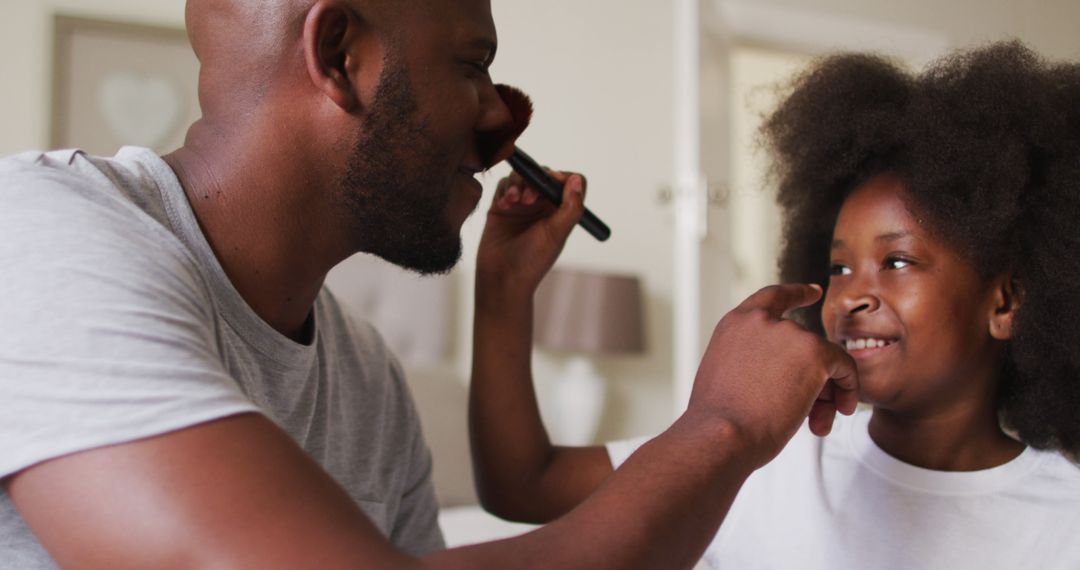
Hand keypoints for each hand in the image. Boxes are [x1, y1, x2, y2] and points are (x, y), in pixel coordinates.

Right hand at [476, 169, 586, 292]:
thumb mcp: (556, 234)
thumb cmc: (532, 261)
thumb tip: (576, 179)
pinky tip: (504, 204)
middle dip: (535, 181)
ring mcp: (521, 205)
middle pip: (543, 175)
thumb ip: (571, 207)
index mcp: (560, 211)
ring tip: (513, 201)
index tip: (552, 183)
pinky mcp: (501, 205)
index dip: (562, 177)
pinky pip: (504, 185)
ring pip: (522, 177)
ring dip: (517, 184)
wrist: (501, 278)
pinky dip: (505, 189)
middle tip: (528, 199)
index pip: (569, 182)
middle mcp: (542, 206)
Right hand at [685, 284, 857, 467]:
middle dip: (814, 378)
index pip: (771, 298)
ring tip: (819, 424)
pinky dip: (848, 388)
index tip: (815, 291)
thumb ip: (750, 363)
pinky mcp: (814, 351)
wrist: (722, 435)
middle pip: (804, 343)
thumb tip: (784, 378)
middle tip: (814, 414)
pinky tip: (839, 411)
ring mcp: (789, 333)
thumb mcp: (724, 377)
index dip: (797, 293)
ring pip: (824, 359)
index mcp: (735, 325)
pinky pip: (844, 366)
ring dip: (826, 392)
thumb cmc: (719, 421)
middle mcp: (761, 321)